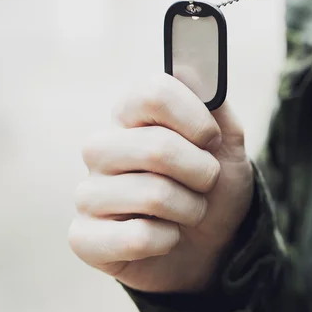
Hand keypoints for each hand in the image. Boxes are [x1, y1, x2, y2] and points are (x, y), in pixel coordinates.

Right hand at [68, 74, 252, 292]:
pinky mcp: (83, 238)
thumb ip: (215, 107)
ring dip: (190, 208)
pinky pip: (137, 237)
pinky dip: (168, 240)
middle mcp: (101, 148)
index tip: (212, 140)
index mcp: (131, 115)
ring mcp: (88, 193)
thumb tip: (197, 70)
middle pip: (157, 147)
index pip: (154, 93)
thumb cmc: (215, 187)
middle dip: (202, 172)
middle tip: (206, 182)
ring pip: (153, 194)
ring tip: (188, 211)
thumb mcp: (228, 144)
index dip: (197, 119)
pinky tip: (165, 237)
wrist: (212, 242)